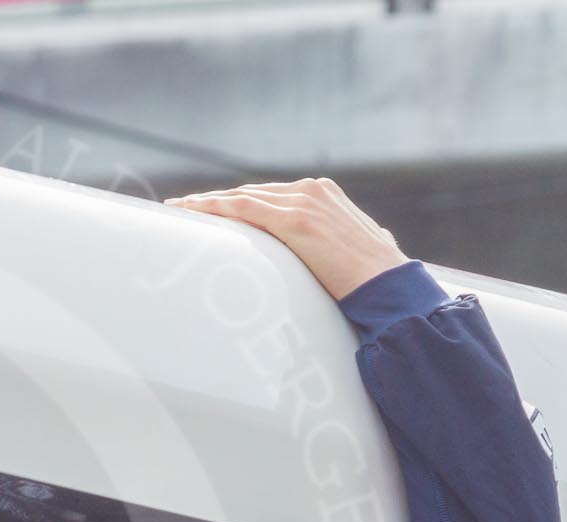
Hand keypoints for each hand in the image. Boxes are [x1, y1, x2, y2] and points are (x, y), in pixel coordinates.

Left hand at [164, 179, 407, 300]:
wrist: (388, 286)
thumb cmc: (376, 278)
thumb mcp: (358, 250)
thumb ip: (341, 242)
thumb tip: (347, 251)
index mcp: (324, 193)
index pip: (268, 195)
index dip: (236, 202)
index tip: (210, 208)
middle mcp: (311, 190)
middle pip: (250, 193)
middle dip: (215, 201)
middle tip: (182, 207)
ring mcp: (303, 201)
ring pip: (242, 198)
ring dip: (207, 204)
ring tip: (178, 210)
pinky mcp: (295, 219)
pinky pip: (244, 209)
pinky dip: (215, 208)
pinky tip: (192, 211)